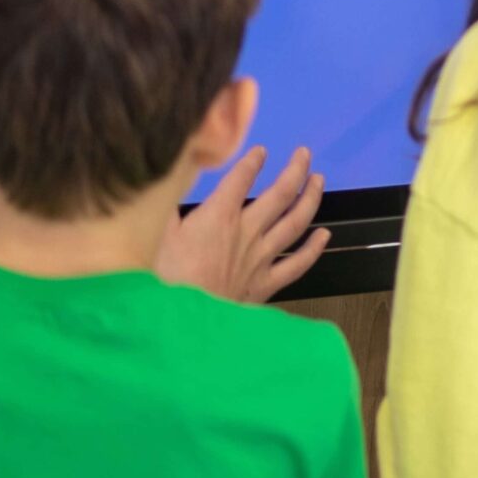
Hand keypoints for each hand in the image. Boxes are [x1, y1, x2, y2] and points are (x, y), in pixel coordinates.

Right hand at [156, 144, 328, 303]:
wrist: (179, 325)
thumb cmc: (161, 279)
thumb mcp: (154, 235)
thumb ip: (164, 205)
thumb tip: (170, 180)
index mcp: (219, 216)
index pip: (240, 179)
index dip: (252, 162)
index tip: (261, 151)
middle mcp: (246, 231)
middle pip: (280, 194)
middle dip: (294, 170)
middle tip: (305, 154)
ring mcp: (260, 258)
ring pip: (295, 222)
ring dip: (310, 199)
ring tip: (318, 181)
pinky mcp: (265, 285)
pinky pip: (297, 265)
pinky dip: (313, 249)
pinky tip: (324, 236)